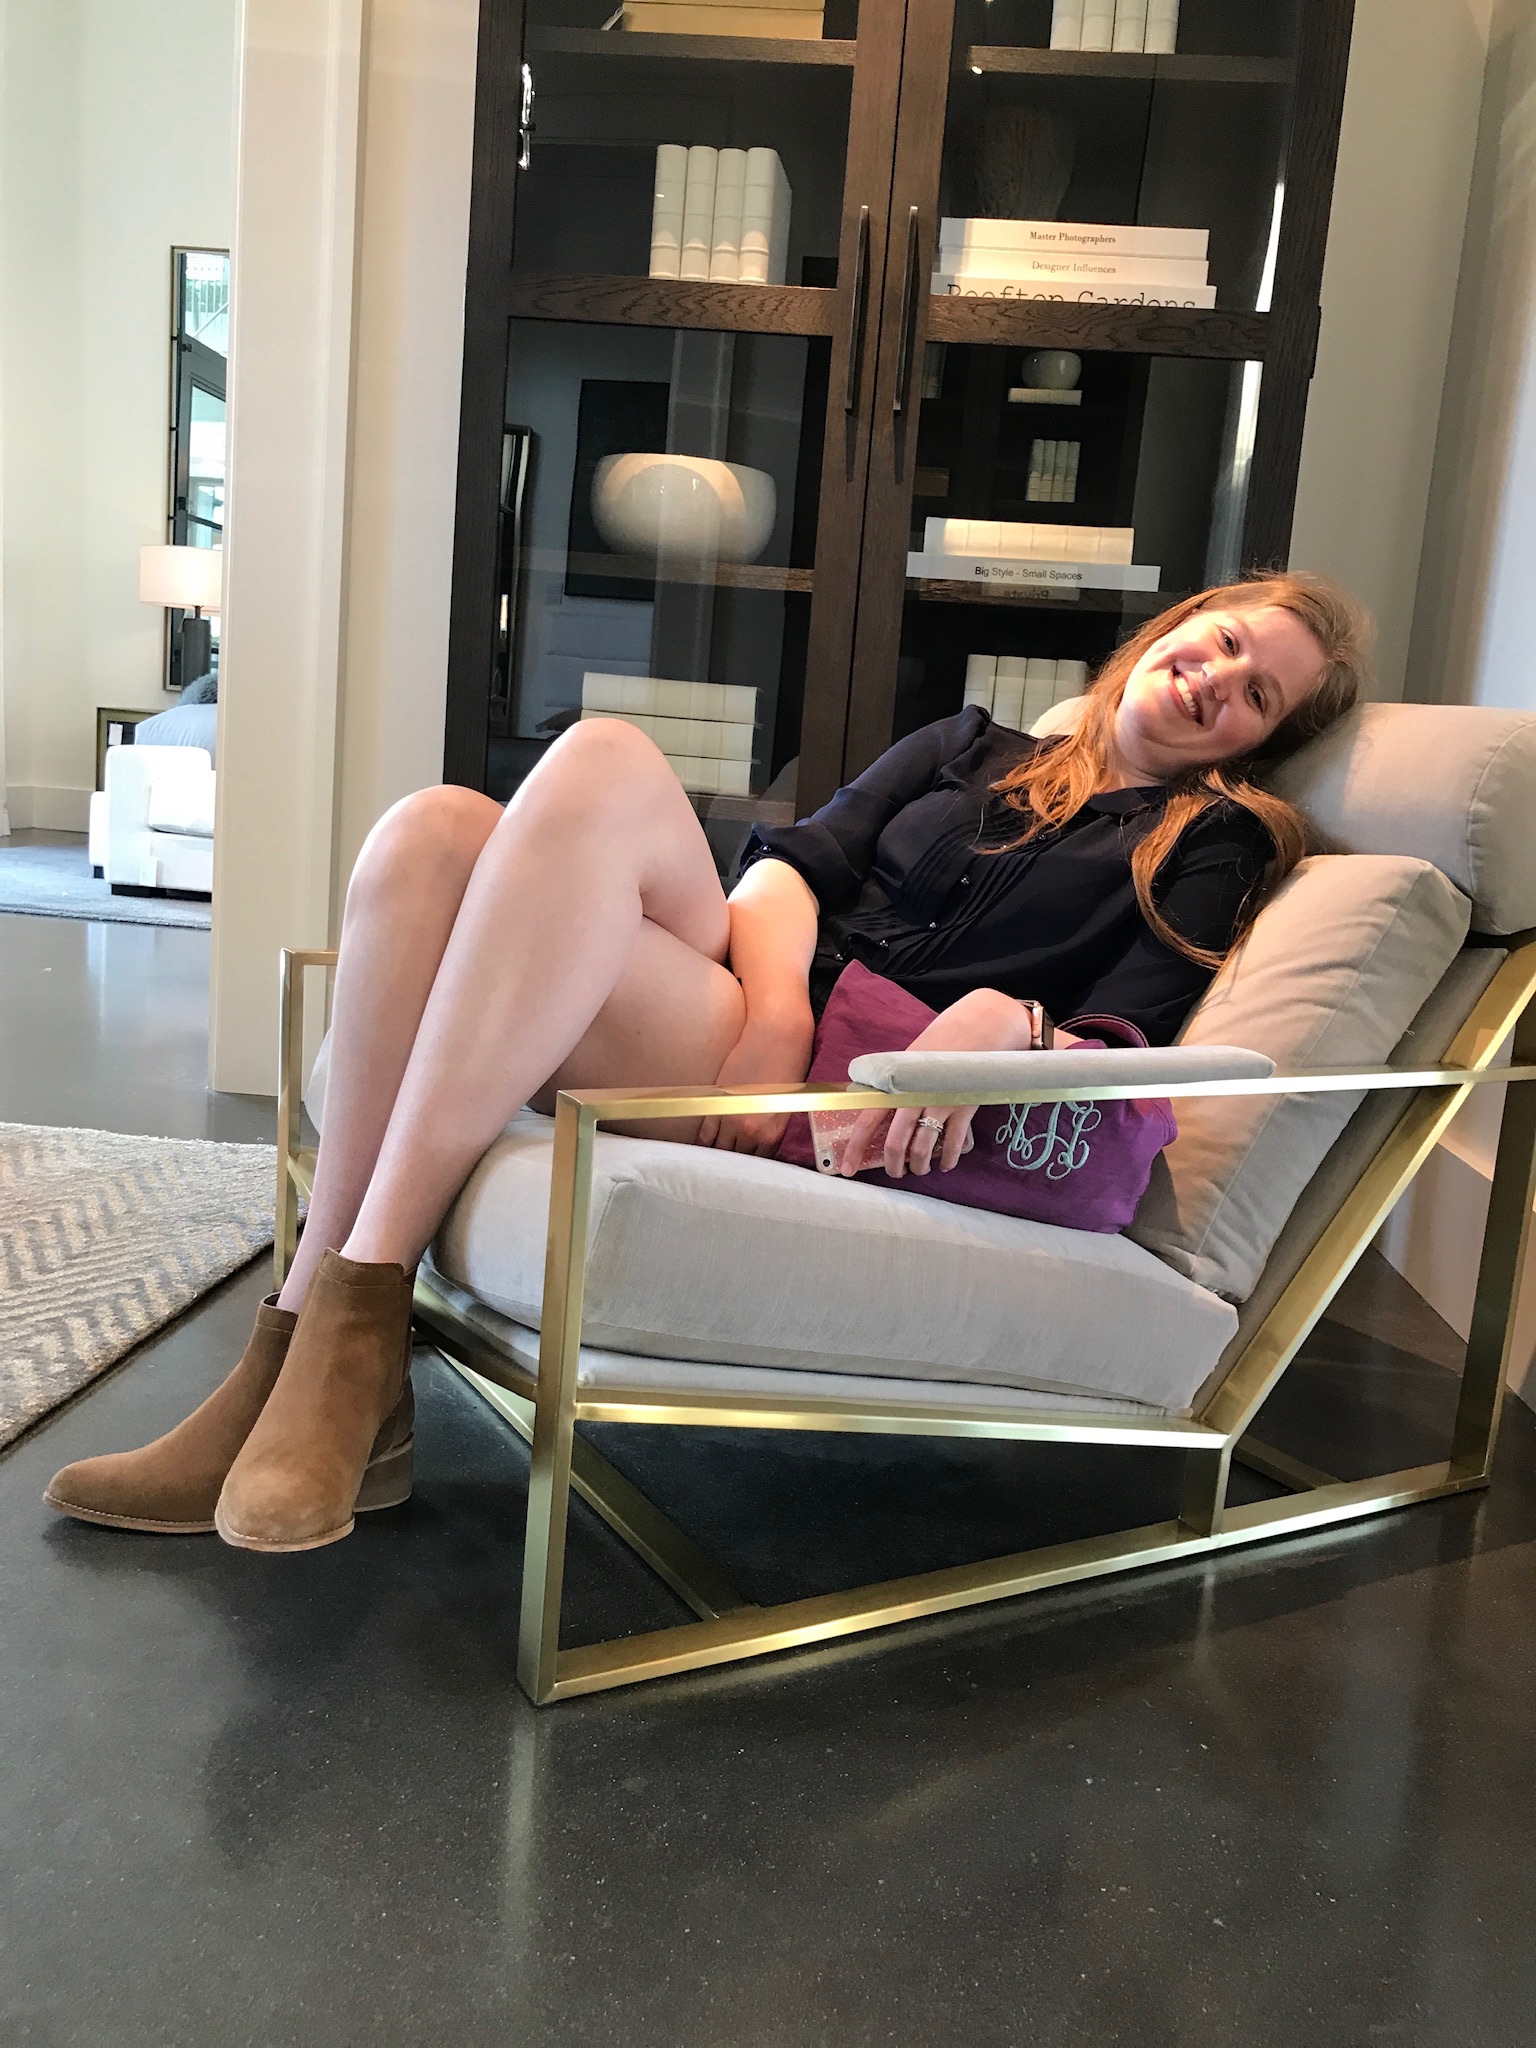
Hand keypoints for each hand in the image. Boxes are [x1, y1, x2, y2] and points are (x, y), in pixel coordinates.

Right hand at [696, 1007, 814, 1156]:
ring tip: (713, 1162)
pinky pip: (705, 1133)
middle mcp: (750, 1129)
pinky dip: (703, 1143)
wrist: (777, 1034)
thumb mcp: (787, 1107)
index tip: (746, 1171)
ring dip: (716, 1156)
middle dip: (734, 1165)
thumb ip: (772, 1130)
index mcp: (772, 1133)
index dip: (751, 1167)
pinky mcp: (716, 1101)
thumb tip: (758, 1144)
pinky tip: (702, 1148)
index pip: (758, 1163)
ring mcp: (729, 1115)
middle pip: (737, 1159)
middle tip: (729, 1170)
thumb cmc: (791, 1065)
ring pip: (719, 1148)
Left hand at [839, 988, 1053, 1179]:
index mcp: (897, 1080)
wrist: (982, 1025)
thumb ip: (895, 1082)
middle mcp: (915, 1094)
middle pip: (895, 1142)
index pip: (868, 1118)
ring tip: (919, 1170)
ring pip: (923, 1149)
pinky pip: (953, 1144)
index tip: (847, 1169)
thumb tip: (878, 1107)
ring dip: (919, 1166)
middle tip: (894, 1173)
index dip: (855, 1146)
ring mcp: (941, 1102)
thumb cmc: (943, 1040)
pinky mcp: (965, 1108)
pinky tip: (946, 1164)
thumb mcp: (911, 1057)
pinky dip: (949, 1159)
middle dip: (892, 1165)